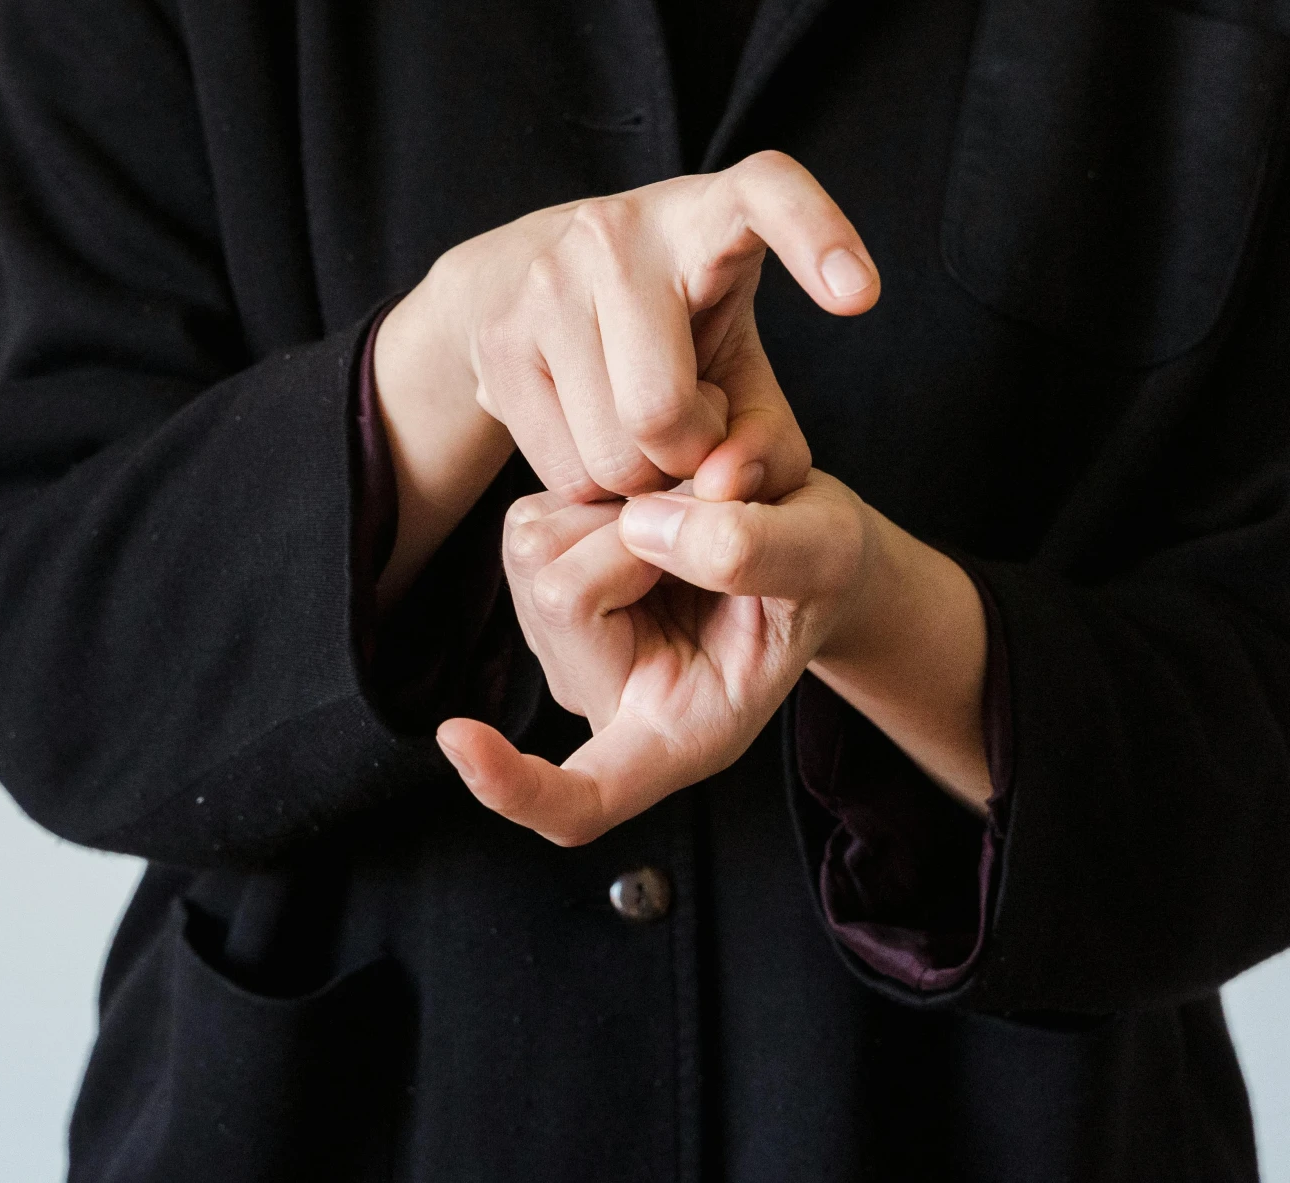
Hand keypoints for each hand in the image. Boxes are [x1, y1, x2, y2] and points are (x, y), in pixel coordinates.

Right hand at [371, 154, 879, 601]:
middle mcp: (617, 233)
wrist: (506, 286)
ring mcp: (546, 282)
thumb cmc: (661, 324)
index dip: (816, 236)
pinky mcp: (499, 340)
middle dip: (690, 454)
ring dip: (640, 477)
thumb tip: (728, 486)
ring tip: (641, 435)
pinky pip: (564, 470)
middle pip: (665, 409)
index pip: (766, 193)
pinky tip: (594, 439)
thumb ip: (768, 429)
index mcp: (702, 214)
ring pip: (613, 453)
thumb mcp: (731, 358)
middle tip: (692, 438)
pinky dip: (594, 487)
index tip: (861, 297)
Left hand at [437, 471, 885, 845]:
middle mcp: (602, 694)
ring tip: (686, 516)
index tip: (459, 741)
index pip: (583, 800)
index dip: (516, 784)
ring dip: (613, 505)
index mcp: (676, 734)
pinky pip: (534, 512)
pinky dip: (592, 490)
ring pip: (537, 544)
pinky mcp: (541, 571)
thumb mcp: (830, 557)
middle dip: (635, 533)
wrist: (800, 538)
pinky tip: (649, 506)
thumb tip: (643, 524)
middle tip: (710, 518)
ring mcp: (561, 638)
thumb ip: (756, 551)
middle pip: (562, 594)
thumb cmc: (820, 568)